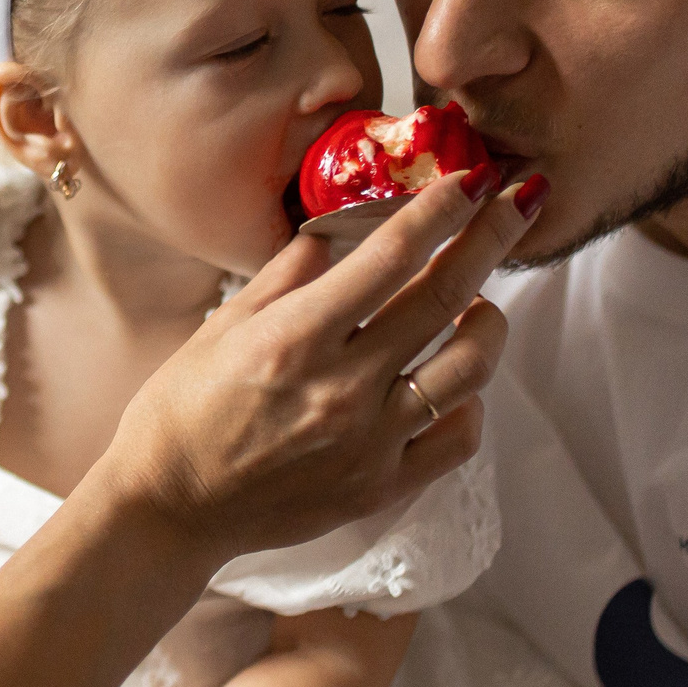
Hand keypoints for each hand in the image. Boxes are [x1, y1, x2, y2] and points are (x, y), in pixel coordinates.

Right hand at [92, 174, 536, 565]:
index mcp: (295, 338)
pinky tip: (456, 383)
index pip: (391, 256)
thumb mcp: (223, 326)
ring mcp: (368, 441)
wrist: (169, 508)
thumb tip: (340, 229)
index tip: (470, 178)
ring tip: (481, 303)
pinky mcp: (380, 487)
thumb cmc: (182, 411)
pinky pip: (457, 439)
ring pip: (469, 369)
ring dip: (490, 322)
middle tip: (518, 203)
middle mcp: (341, 387)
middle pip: (445, 297)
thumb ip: (288, 275)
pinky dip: (470, 403)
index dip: (440, 209)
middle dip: (491, 238)